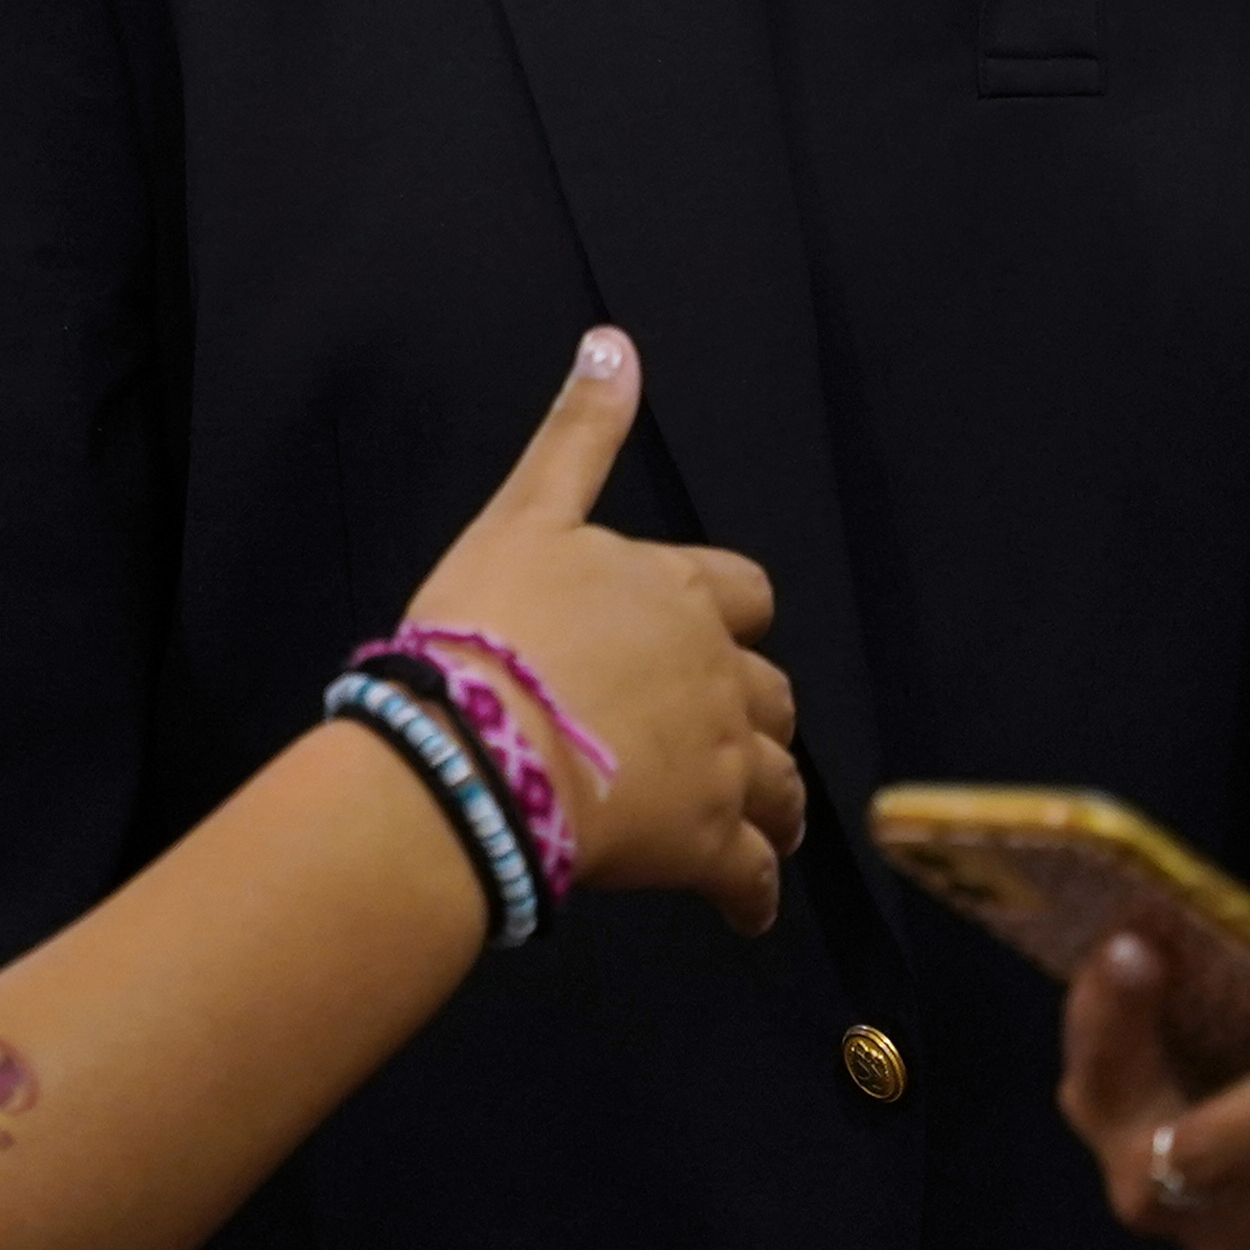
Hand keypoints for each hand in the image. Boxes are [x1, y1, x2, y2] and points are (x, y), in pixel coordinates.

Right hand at [395, 331, 807, 933]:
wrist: (469, 748)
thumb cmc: (484, 630)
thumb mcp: (524, 515)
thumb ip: (579, 435)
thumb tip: (616, 339)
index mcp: (679, 590)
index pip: (745, 593)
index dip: (729, 619)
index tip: (709, 641)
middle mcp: (717, 671)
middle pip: (771, 693)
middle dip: (754, 717)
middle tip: (722, 745)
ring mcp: (718, 761)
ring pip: (780, 784)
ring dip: (775, 804)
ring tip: (759, 828)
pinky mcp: (706, 843)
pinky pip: (753, 876)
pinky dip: (755, 893)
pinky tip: (745, 911)